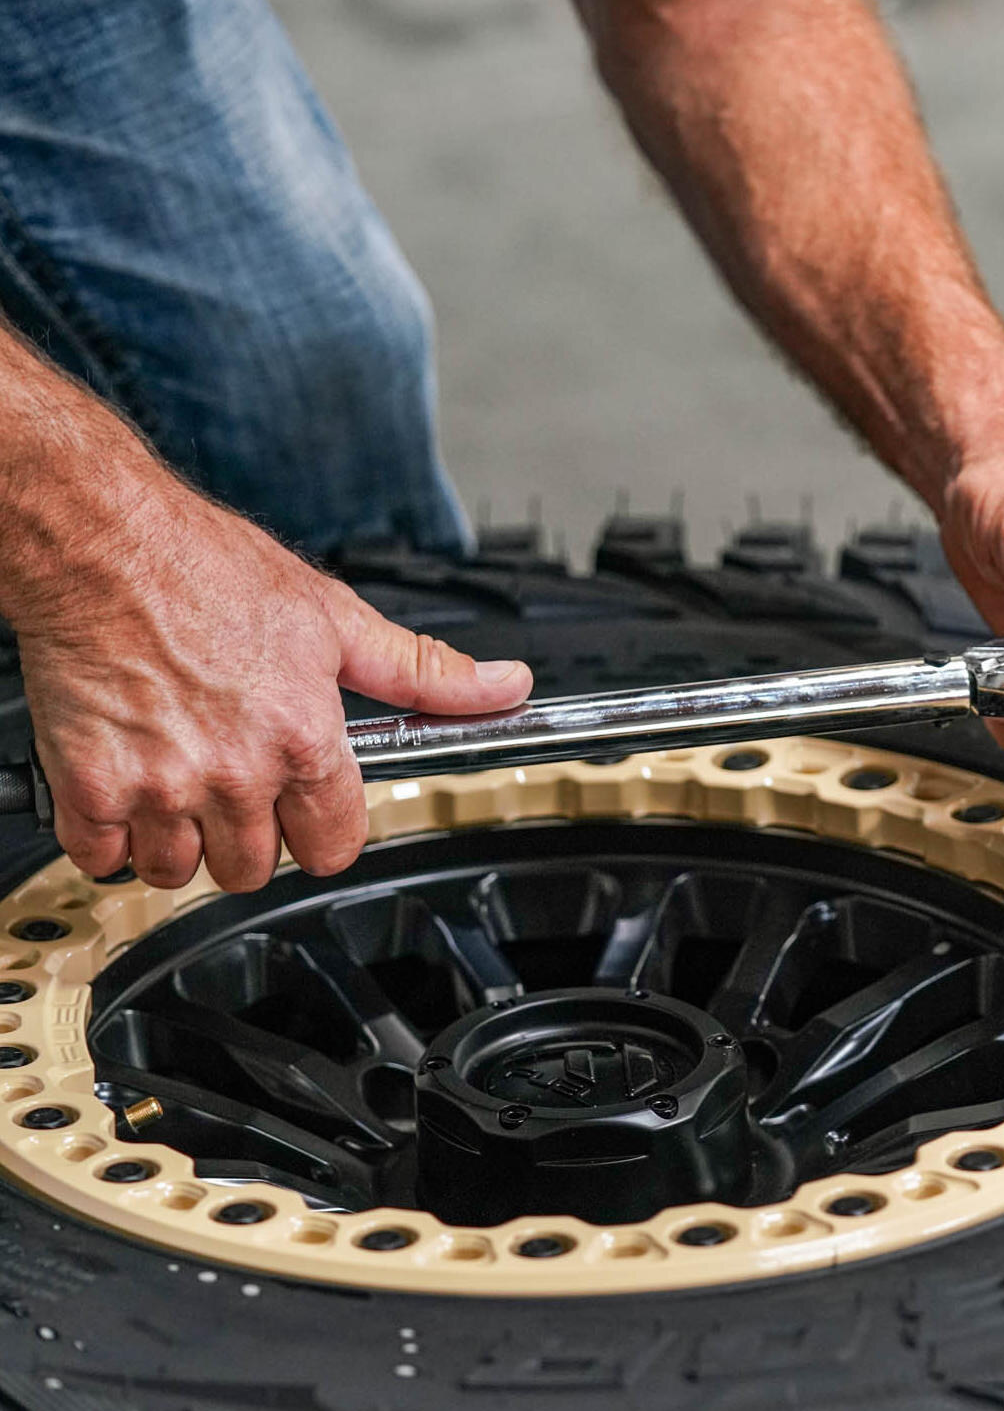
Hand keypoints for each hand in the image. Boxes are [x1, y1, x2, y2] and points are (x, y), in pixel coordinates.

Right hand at [15, 481, 531, 892]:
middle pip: (256, 868)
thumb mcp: (336, 618)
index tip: (305, 804)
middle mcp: (236, 773)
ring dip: (181, 839)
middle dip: (252, 834)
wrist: (100, 539)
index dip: (322, 827)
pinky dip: (111, 834)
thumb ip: (424, 672)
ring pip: (181, 872)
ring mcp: (161, 787)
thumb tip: (506, 685)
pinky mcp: (89, 789)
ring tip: (180, 774)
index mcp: (304, 739)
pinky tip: (126, 783)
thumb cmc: (205, 568)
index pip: (335, 846)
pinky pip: (105, 859)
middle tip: (235, 778)